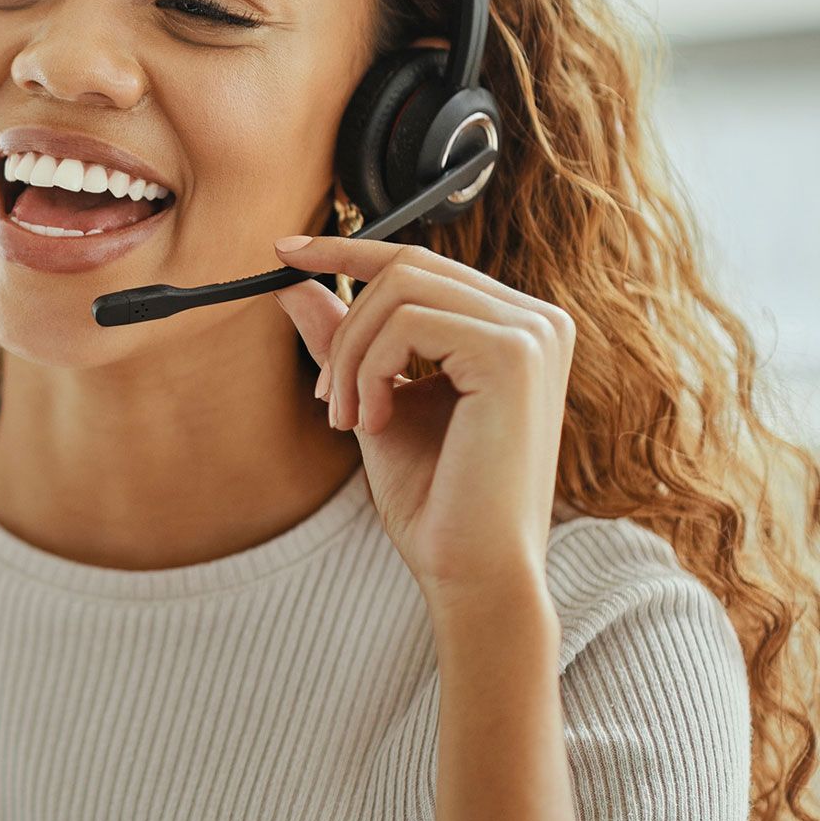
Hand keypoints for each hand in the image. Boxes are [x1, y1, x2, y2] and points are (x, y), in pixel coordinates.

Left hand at [268, 234, 574, 601]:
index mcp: (513, 327)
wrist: (472, 570)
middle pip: (404, 267)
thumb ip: (342, 338)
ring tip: (349, 418)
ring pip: (398, 290)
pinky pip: (407, 322)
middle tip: (327, 398)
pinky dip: (371, 370)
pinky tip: (376, 423)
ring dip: (351, 355)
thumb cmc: (434, 497)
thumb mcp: (373, 399)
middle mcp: (536, 319)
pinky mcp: (515, 352)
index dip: (347, 250)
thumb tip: (290, 280)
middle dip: (345, 329)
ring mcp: (532, 332)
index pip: (420, 261)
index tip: (284, 254)